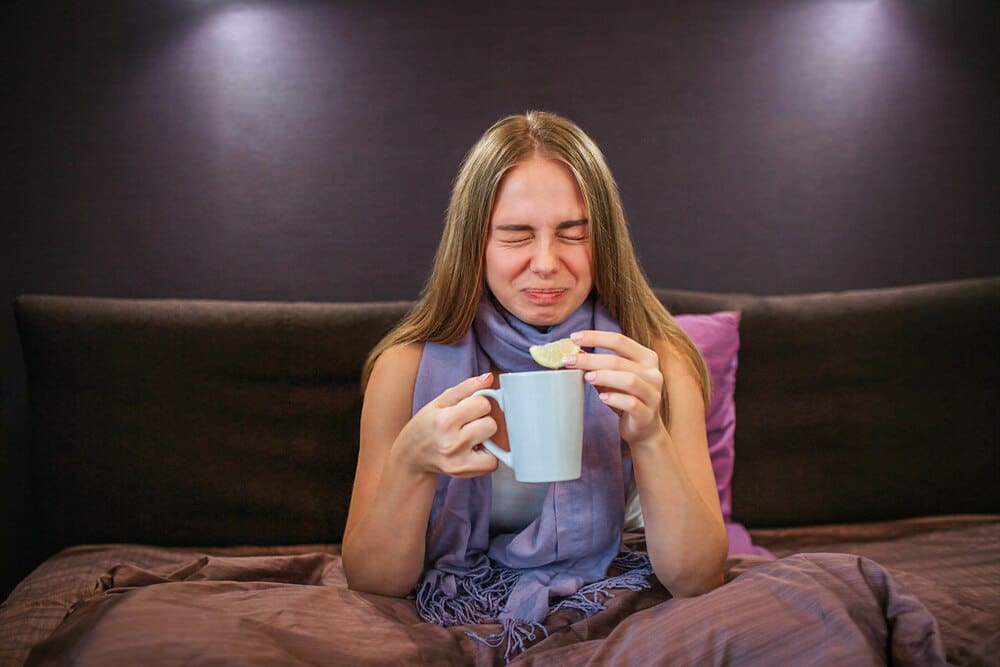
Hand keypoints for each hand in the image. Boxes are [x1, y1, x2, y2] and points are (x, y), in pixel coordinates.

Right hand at [394, 372, 499, 478]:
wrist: (411, 456)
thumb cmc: (426, 426)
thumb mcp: (440, 401)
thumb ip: (466, 388)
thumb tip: (489, 378)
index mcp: (444, 421)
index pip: (482, 404)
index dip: (477, 403)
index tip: (466, 409)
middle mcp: (451, 443)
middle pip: (491, 424)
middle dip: (482, 421)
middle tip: (466, 424)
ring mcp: (459, 461)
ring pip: (495, 442)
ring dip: (485, 438)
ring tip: (468, 437)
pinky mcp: (464, 473)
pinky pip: (493, 462)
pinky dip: (487, 455)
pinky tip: (472, 450)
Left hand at [565, 331, 666, 446]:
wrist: (645, 426)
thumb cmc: (626, 396)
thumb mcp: (614, 376)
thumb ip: (599, 364)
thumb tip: (575, 351)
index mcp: (646, 357)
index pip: (620, 340)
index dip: (596, 337)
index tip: (574, 338)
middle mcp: (653, 373)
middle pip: (619, 360)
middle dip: (591, 359)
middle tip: (569, 361)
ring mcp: (652, 394)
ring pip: (629, 380)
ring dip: (604, 376)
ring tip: (586, 377)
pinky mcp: (647, 414)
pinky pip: (631, 403)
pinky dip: (615, 399)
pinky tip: (602, 397)